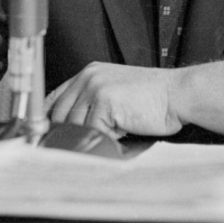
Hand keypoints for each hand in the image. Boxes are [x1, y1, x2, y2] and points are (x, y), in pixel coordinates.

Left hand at [44, 62, 183, 138]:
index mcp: (89, 73)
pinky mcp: (104, 101)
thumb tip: (69, 132)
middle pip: (58, 115)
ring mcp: (95, 87)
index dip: (47, 121)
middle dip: (66, 135)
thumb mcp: (116, 95)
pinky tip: (120, 135)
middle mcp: (88, 77)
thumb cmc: (153, 99)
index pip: (54, 98)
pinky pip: (92, 132)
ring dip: (89, 138)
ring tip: (110, 138)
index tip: (46, 138)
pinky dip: (103, 141)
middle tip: (77, 149)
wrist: (178, 94)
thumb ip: (92, 106)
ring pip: (73, 126)